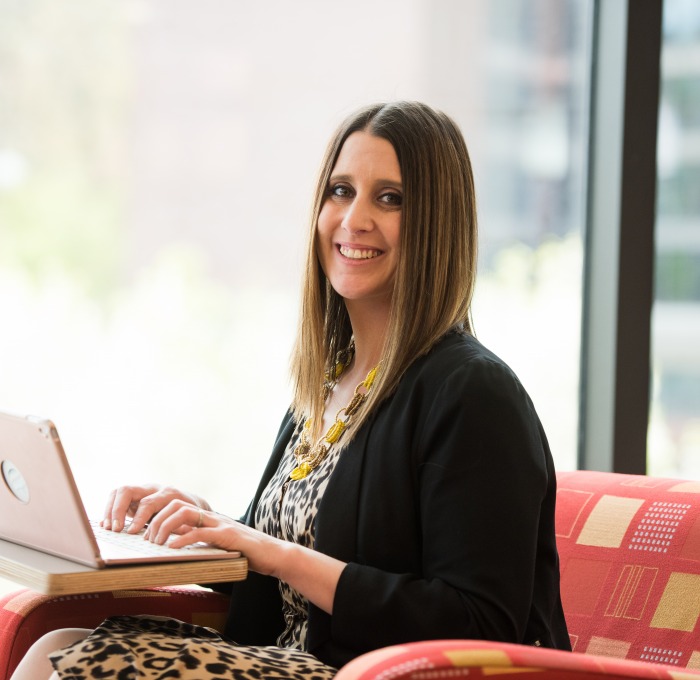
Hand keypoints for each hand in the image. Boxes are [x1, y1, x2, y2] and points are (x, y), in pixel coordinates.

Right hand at [102, 484, 210, 533]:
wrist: (191, 503)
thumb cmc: (189, 515)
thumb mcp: (186, 521)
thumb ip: (177, 528)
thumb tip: (167, 539)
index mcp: (168, 493)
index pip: (148, 502)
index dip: (138, 517)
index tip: (131, 532)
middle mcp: (153, 488)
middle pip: (128, 490)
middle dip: (118, 510)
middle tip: (115, 529)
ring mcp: (142, 491)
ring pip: (119, 492)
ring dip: (110, 510)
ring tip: (106, 528)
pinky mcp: (134, 497)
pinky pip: (117, 499)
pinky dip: (109, 510)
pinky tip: (105, 525)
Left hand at [143, 499, 283, 575]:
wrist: (273, 554)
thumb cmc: (245, 553)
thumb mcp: (216, 545)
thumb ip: (199, 541)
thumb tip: (174, 543)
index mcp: (207, 518)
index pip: (176, 506)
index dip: (156, 515)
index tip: (144, 532)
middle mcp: (211, 516)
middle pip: (175, 504)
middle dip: (155, 519)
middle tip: (146, 540)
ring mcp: (220, 524)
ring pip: (185, 512)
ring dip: (165, 526)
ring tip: (156, 543)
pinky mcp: (227, 536)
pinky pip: (201, 532)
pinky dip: (183, 538)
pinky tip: (173, 547)